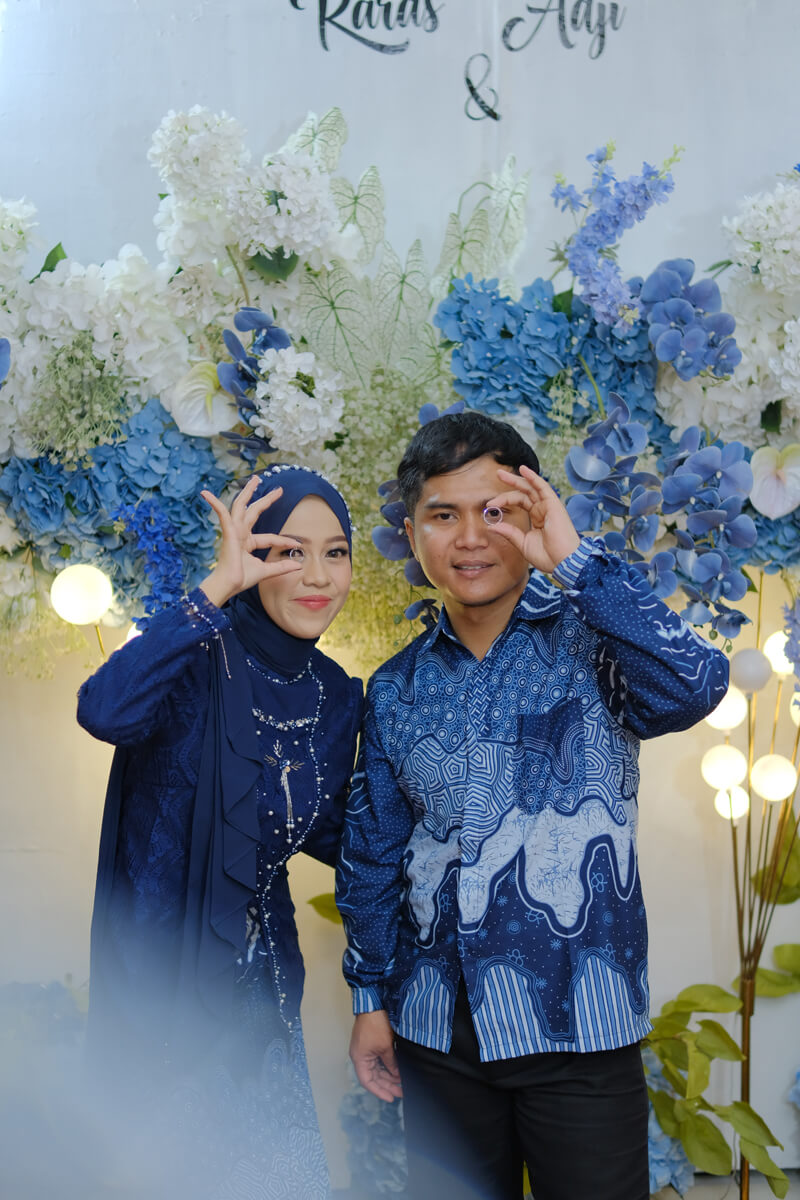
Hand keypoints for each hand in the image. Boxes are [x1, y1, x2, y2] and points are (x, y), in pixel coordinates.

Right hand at [198, 476, 302, 607]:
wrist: (229, 585)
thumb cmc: (241, 578)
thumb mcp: (266, 571)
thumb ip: (281, 567)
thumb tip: (298, 565)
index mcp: (248, 542)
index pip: (269, 537)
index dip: (283, 540)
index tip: (296, 544)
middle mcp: (240, 533)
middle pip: (254, 511)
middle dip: (266, 500)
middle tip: (279, 490)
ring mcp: (233, 531)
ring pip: (240, 506)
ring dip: (248, 492)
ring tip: (255, 479)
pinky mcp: (228, 532)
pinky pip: (221, 514)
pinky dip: (214, 503)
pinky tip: (206, 493)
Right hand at [349, 1011, 402, 1102]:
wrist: (373, 1005)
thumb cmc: (375, 1024)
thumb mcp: (385, 1047)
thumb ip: (391, 1063)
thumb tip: (397, 1075)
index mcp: (359, 1059)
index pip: (368, 1082)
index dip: (379, 1091)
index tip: (391, 1098)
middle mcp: (360, 1057)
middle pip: (373, 1077)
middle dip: (387, 1085)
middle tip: (401, 1092)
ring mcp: (365, 1050)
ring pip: (377, 1069)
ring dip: (388, 1076)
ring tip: (401, 1083)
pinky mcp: (370, 1045)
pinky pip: (378, 1060)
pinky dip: (387, 1066)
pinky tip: (397, 1071)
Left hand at [488, 464, 580, 574]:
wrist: (562, 562)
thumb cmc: (547, 556)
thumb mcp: (523, 543)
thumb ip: (509, 532)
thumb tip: (492, 526)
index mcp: (537, 518)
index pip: (520, 502)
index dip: (504, 501)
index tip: (489, 505)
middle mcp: (543, 510)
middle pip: (524, 492)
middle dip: (510, 483)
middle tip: (497, 474)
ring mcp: (548, 506)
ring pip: (530, 488)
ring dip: (516, 479)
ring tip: (502, 473)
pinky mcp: (553, 504)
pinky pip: (542, 487)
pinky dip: (533, 477)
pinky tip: (523, 470)